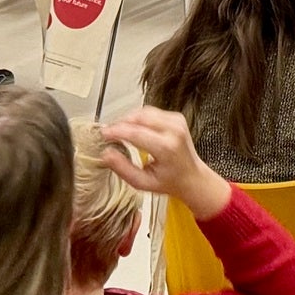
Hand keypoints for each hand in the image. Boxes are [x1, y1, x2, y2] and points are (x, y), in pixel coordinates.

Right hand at [97, 106, 231, 219]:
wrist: (191, 176)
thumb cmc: (169, 181)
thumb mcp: (142, 182)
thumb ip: (122, 168)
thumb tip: (106, 154)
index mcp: (167, 148)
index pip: (136, 133)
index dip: (116, 131)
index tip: (103, 134)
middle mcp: (174, 130)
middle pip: (139, 117)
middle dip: (120, 123)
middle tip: (109, 133)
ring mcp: (177, 121)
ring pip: (144, 111)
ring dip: (129, 119)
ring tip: (118, 132)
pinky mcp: (176, 116)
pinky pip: (151, 112)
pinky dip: (139, 118)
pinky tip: (133, 130)